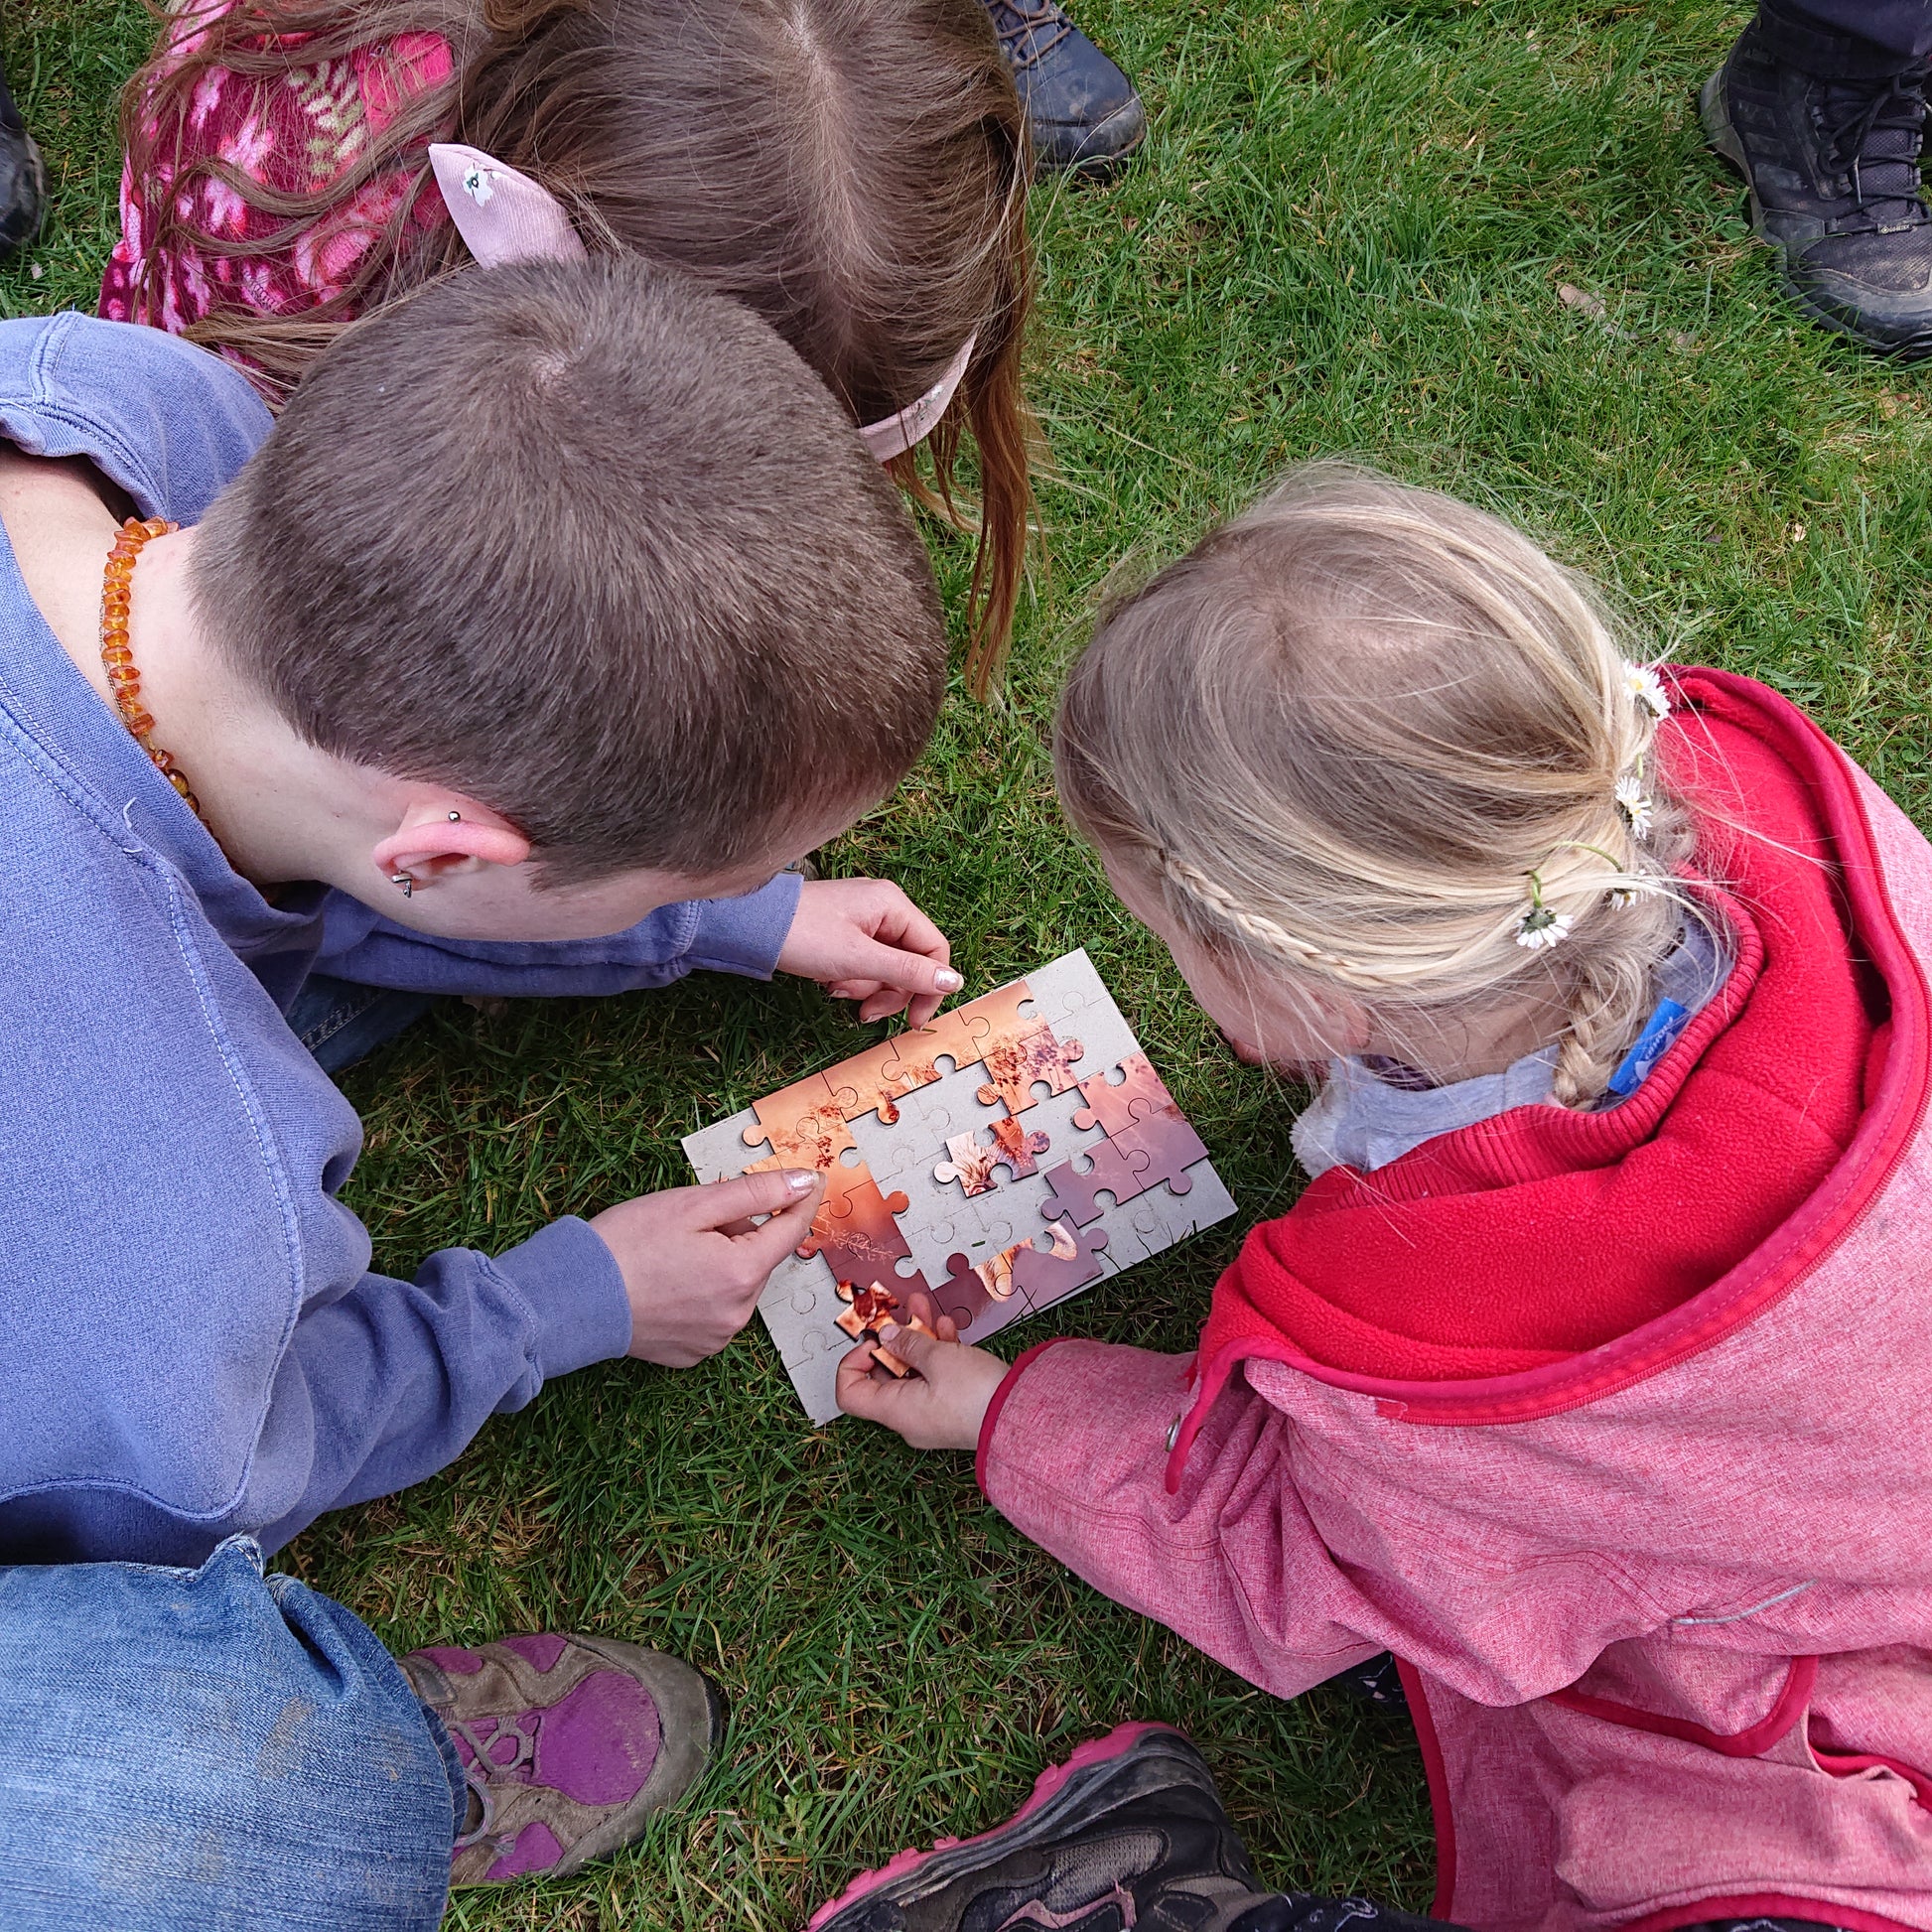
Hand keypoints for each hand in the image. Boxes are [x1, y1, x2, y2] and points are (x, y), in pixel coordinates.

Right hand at [589, 1169, 824, 1366]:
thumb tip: (802, 1183)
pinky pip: (713, 1313)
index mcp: (743, 1273)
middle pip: (756, 1258)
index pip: (790, 1231)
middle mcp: (737, 1313)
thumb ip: (755, 1193)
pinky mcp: (692, 1353)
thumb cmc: (627, 1244)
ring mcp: (715, 1338)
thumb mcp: (694, 1203)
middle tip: (691, 1224)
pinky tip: (665, 1284)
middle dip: (737, 1235)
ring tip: (671, 1256)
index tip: (808, 1182)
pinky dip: (699, 1294)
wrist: (571, 1297)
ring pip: (735, 1285)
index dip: (798, 1201)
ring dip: (719, 1265)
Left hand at [776, 878, 961, 1025]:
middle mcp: (883, 908)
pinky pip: (863, 964)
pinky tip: (829, 982)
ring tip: (836, 990)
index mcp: (893, 905)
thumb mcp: (860, 960)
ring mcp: (862, 919)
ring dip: (865, 988)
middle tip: (865, 1014)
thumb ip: (908, 972)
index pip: (934, 950)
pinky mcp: (844, 932)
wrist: (749, 927)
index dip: (931, 987)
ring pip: (885, 968)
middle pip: (910, 963)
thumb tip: (954, 982)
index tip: (915, 1020)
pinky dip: (851, 979)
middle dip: (889, 993)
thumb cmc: (802, 935)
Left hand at [836, 1296, 1008, 1450]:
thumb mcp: (938, 1358)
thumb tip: (888, 1337)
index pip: (850, 1394)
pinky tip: (946, 1328)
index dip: (852, 1363)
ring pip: (914, 1371)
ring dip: (918, 1338)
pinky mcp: (952, 1406)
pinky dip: (938, 1353)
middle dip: (894, 1339)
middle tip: (898, 1315)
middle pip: (885, 1375)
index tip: (870, 1342)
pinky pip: (935, 1377)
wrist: (1020, 1416)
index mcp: (896, 1411)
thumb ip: (908, 1344)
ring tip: (923, 1310)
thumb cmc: (978, 1396)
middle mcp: (909, 1417)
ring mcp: (931, 1413)